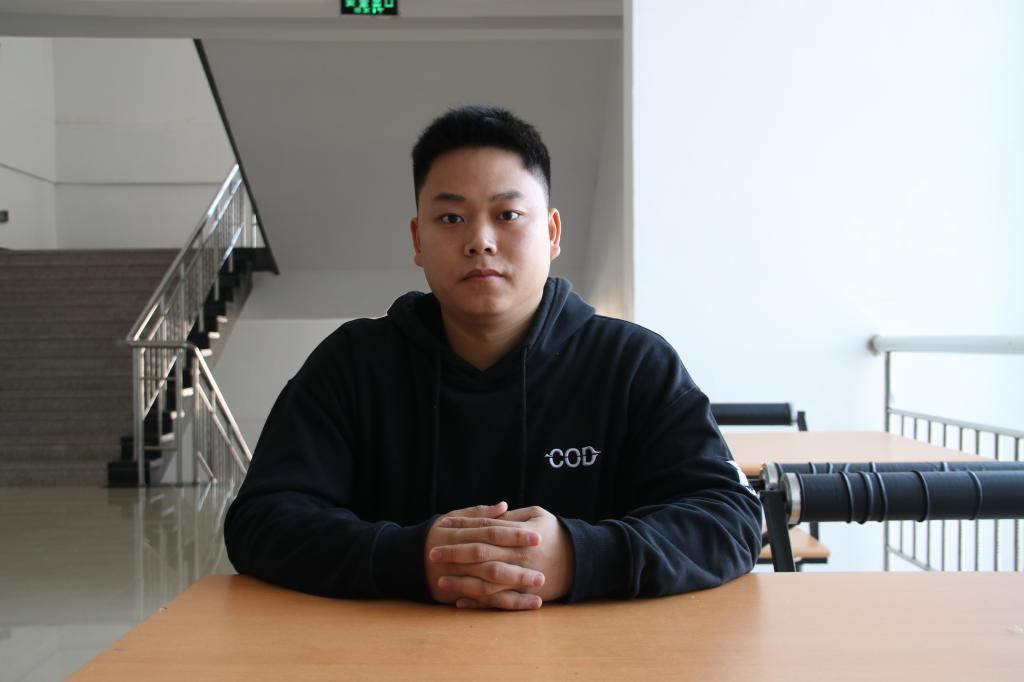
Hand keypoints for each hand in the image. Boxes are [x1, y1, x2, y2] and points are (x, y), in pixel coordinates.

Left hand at [431, 505, 574, 608]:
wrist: (581, 560)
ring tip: (440, 581)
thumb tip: (490, 514)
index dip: (462, 525)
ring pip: (485, 581)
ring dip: (461, 581)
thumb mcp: (538, 515)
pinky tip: (460, 601)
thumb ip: (511, 517)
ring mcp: (519, 578)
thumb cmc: (556, 534)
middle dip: (454, 553)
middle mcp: (517, 556)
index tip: (443, 525)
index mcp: (518, 534)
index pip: (484, 528)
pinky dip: (478, 602)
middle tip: (432, 553)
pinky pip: (497, 601)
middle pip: (479, 554)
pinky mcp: (523, 594)